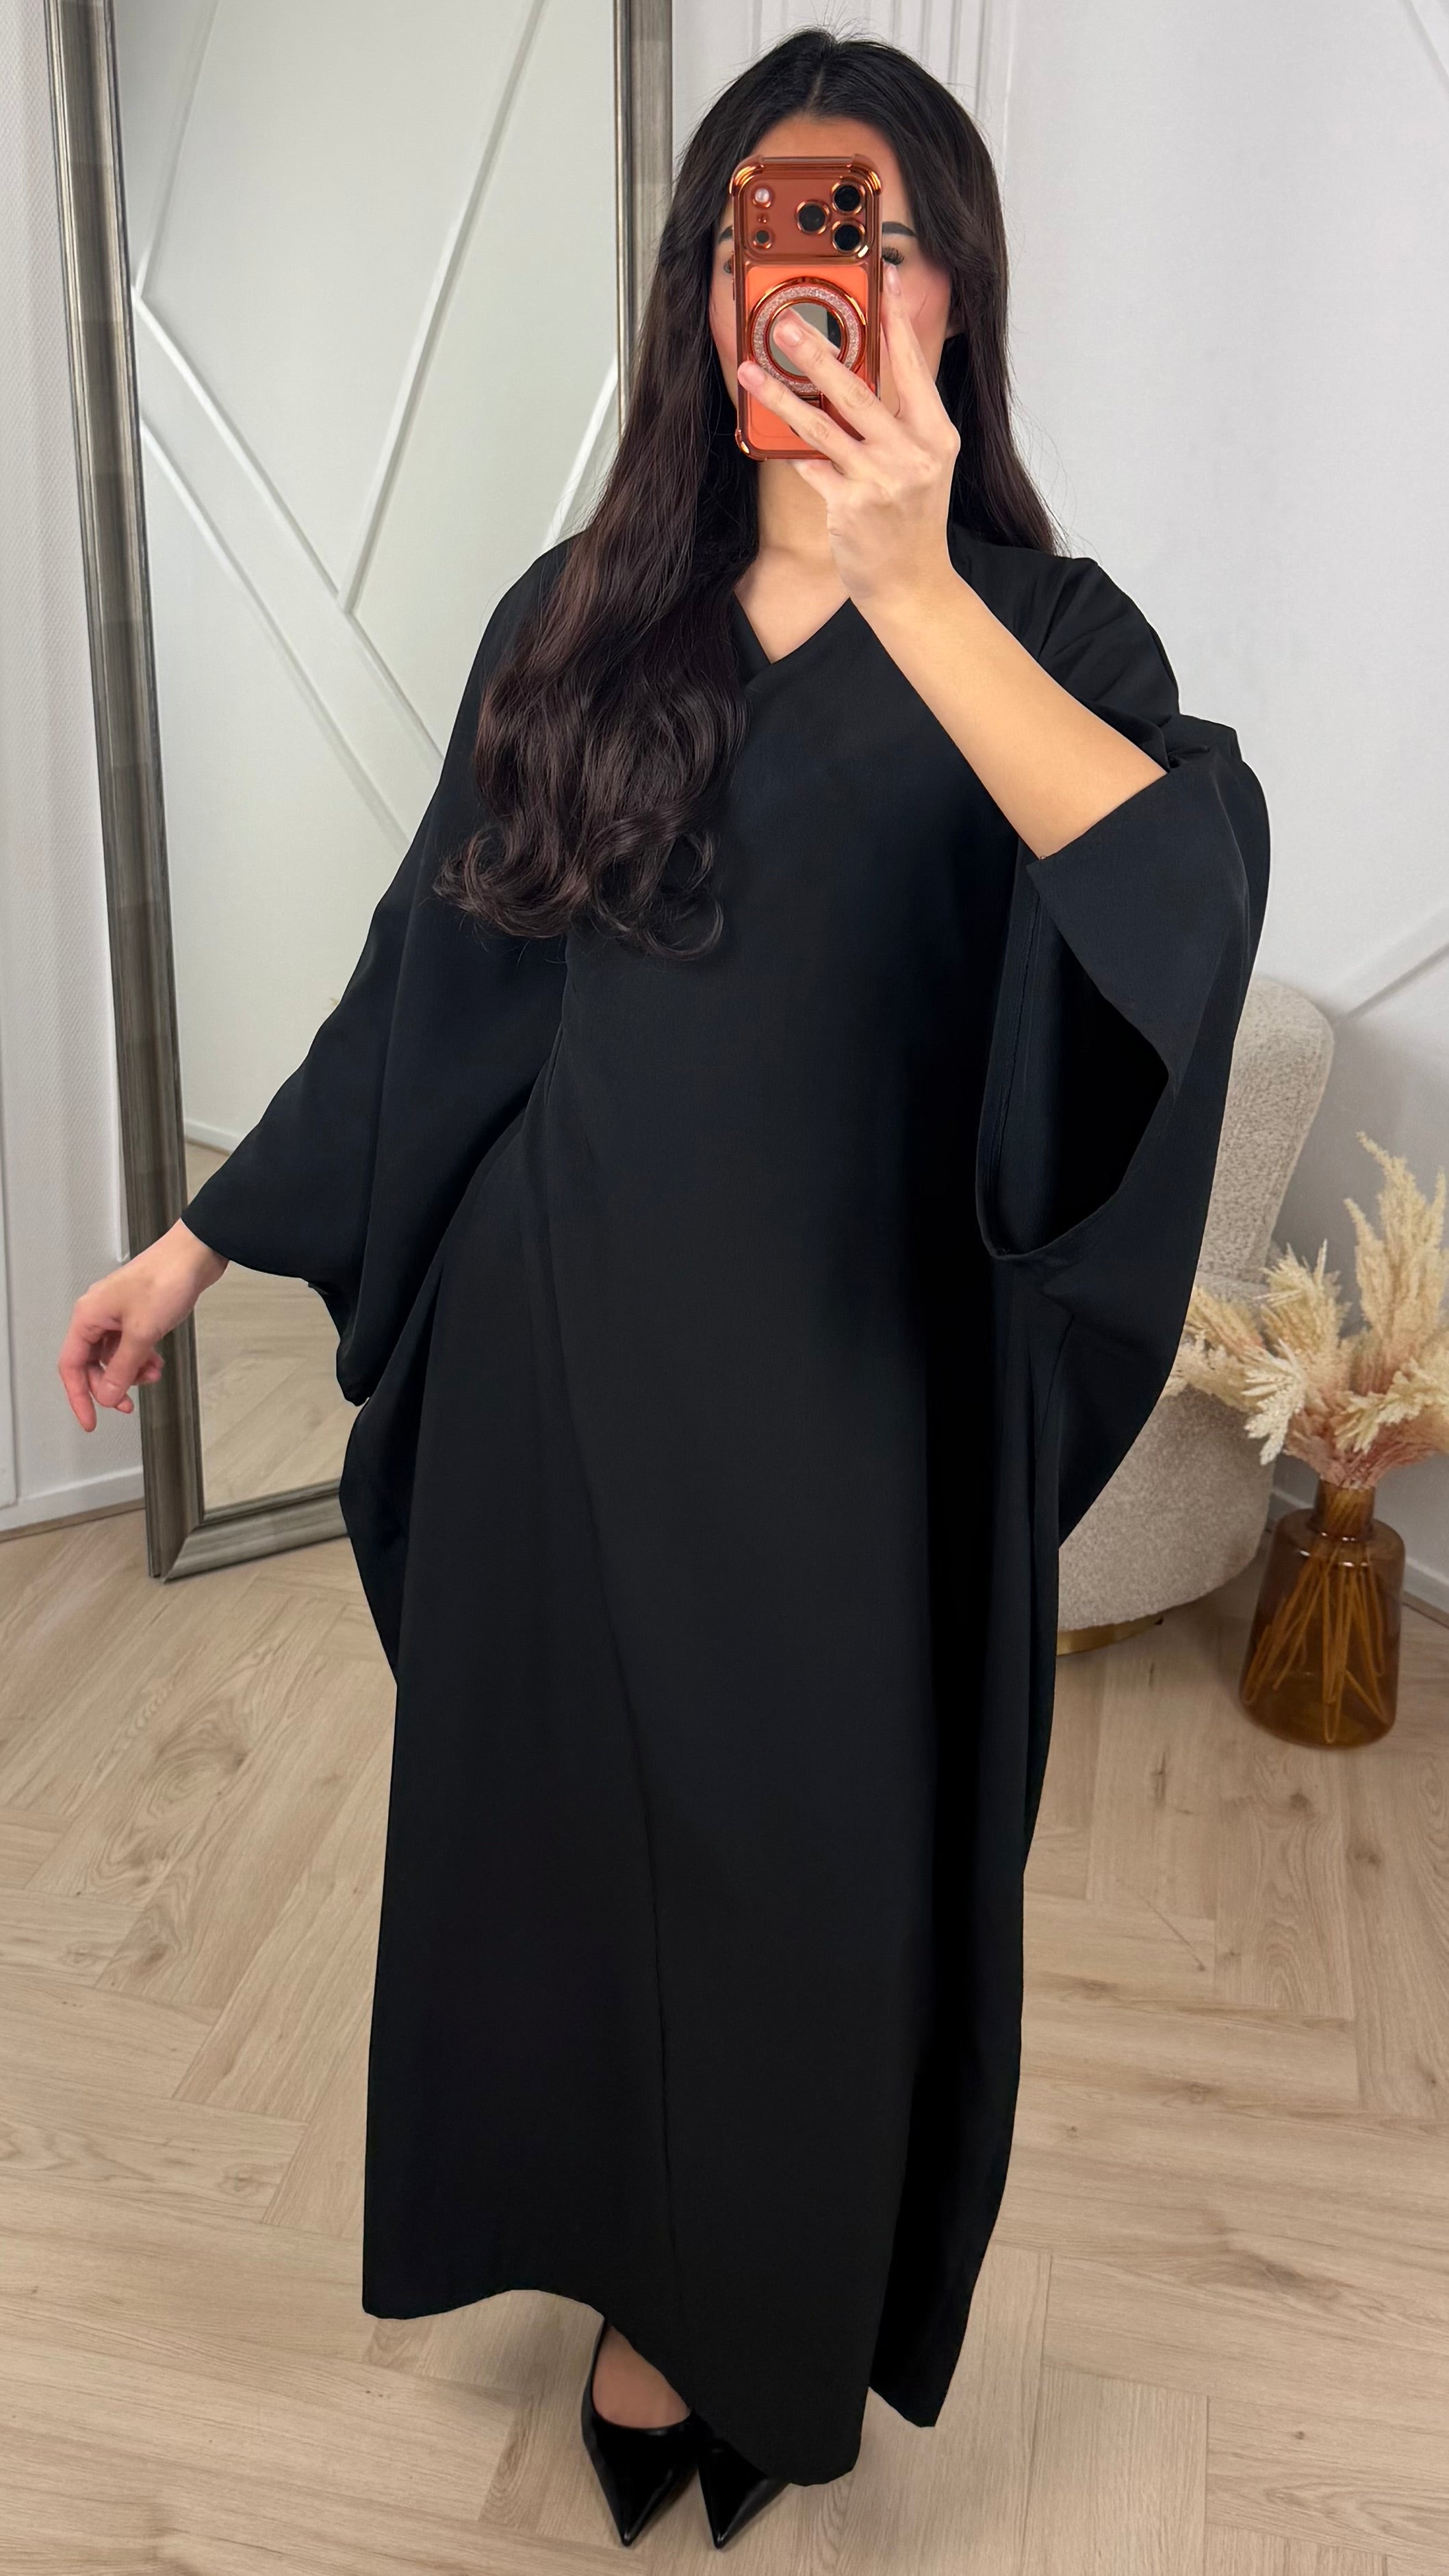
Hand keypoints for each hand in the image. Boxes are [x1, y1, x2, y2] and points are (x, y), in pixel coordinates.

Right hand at [57, 1220, 227, 1430]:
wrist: (195, 1255)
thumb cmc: (166, 1279)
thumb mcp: (142, 1333)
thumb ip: (123, 1368)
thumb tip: (107, 1395)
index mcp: (88, 1316)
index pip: (71, 1366)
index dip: (78, 1396)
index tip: (91, 1420)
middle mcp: (98, 1315)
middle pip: (91, 1363)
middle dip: (110, 1385)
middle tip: (127, 1404)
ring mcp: (118, 1314)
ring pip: (114, 1356)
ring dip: (131, 1372)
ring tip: (152, 1375)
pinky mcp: (137, 1313)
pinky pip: (130, 1345)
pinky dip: (141, 1359)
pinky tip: (156, 1363)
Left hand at [736, 261, 959, 614]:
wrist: (912, 582)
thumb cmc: (913, 518)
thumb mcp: (924, 462)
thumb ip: (900, 419)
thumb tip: (861, 369)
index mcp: (936, 435)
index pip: (912, 366)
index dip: (895, 321)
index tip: (882, 279)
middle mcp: (912, 454)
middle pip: (858, 390)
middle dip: (818, 352)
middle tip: (786, 323)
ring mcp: (880, 480)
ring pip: (822, 425)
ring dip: (781, 394)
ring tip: (752, 370)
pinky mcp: (849, 505)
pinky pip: (810, 465)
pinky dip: (792, 448)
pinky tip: (770, 430)